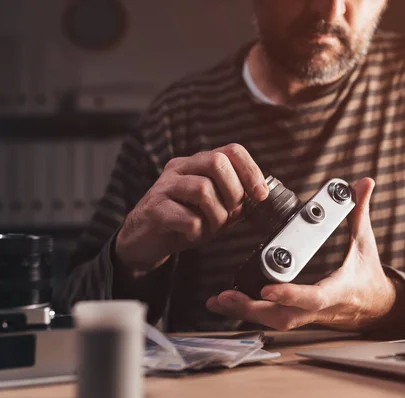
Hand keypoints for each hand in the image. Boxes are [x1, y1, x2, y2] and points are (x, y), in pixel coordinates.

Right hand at [115, 143, 267, 274]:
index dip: (251, 170)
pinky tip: (193, 233)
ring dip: (216, 215)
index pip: (231, 150)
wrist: (144, 240)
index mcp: (198, 164)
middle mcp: (181, 168)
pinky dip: (197, 229)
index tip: (261, 194)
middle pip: (216, 162)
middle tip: (232, 213)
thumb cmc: (183, 221)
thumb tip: (261, 196)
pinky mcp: (154, 209)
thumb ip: (236, 201)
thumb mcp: (216, 209)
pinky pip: (186, 216)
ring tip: (211, 227)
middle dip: (234, 192)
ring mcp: (165, 187)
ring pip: (202, 189)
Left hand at [206, 178, 397, 331]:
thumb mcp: (365, 242)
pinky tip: (226, 304)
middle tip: (226, 296)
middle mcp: (318, 309)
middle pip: (284, 317)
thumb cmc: (368, 275)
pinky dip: (247, 313)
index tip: (267, 289)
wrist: (374, 306)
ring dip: (245, 313)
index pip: (313, 297)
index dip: (290, 295)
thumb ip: (360, 212)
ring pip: (273, 322)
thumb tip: (363, 183)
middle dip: (253, 309)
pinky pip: (270, 319)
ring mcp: (307, 316)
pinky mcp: (297, 316)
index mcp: (337, 290)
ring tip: (219, 301)